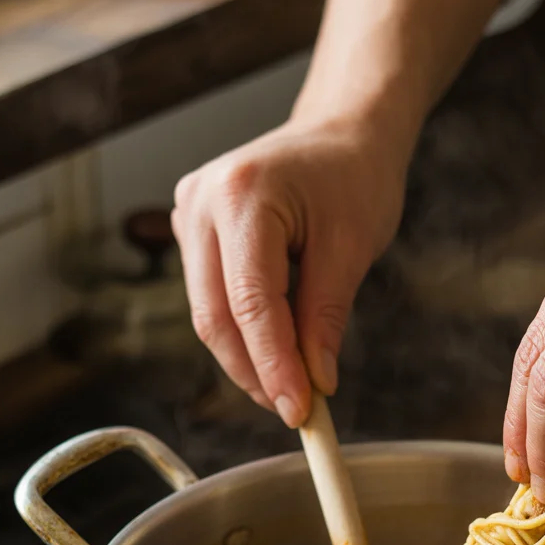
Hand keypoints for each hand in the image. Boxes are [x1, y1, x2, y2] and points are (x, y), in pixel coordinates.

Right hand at [172, 117, 405, 425]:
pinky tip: (276, 352)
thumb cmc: (354, 176)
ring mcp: (189, 214)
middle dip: (256, 372)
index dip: (273, 365)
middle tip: (296, 410)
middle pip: (215, 316)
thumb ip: (326, 318)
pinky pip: (212, 298)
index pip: (250, 303)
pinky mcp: (194, 231)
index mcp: (241, 195)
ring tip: (292, 388)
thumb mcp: (352, 248)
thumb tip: (315, 383)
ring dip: (249, 359)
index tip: (299, 410)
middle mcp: (201, 202)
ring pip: (209, 314)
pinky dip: (244, 333)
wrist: (342, 134)